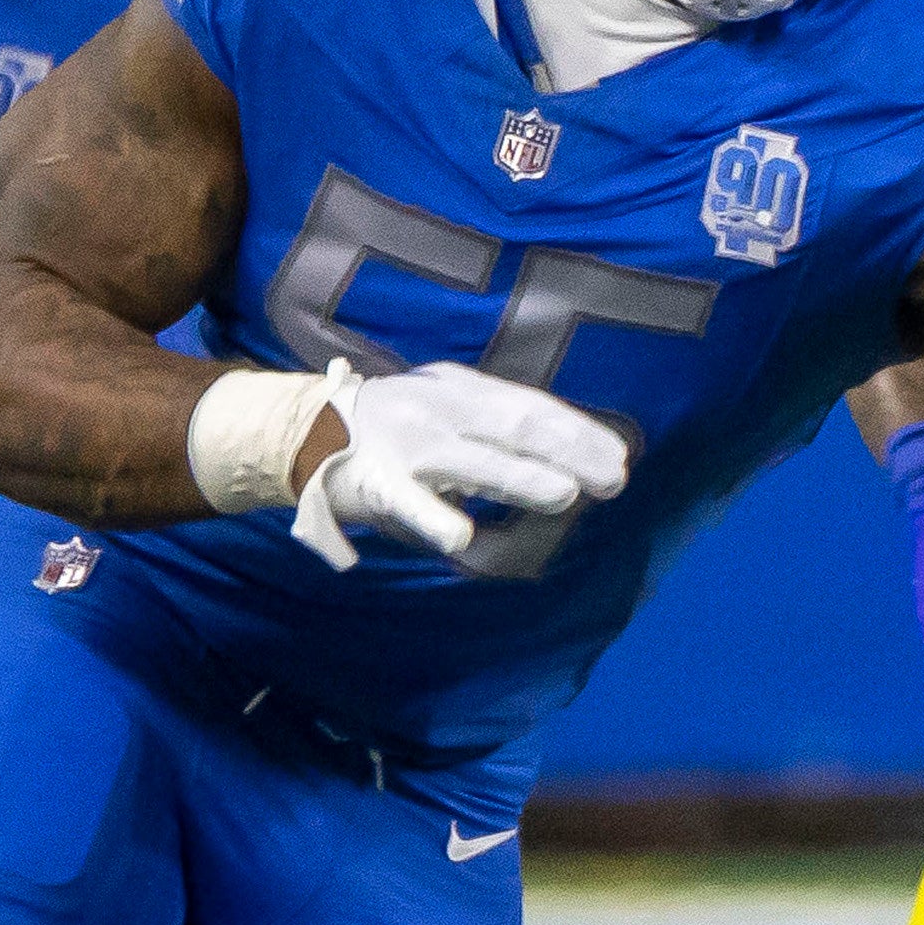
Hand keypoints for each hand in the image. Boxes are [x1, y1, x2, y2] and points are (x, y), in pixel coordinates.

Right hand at [288, 360, 628, 570]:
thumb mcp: (450, 407)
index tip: (620, 453)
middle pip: (513, 425)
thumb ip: (500, 426)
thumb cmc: (398, 427)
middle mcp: (438, 409)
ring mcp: (407, 445)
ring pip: (471, 461)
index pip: (531, 405)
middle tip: (614, 478)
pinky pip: (408, 504)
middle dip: (568, 451)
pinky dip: (435, 518)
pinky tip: (462, 537)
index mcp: (461, 388)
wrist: (303, 430)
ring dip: (518, 478)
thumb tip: (573, 454)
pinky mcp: (375, 483)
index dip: (578, 429)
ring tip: (564, 494)